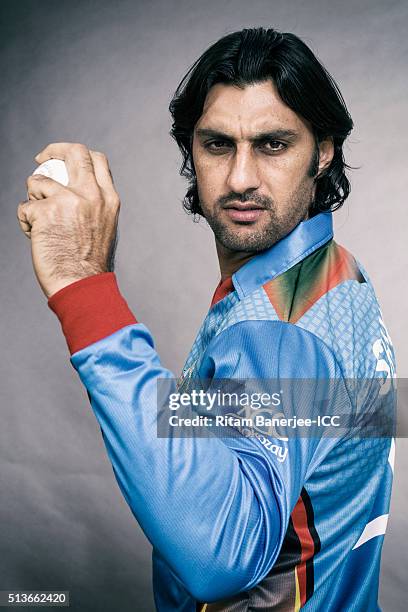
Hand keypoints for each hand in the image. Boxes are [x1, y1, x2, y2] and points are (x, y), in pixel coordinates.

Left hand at [17, 143, 119, 297]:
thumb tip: (71, 186)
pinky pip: (24, 207)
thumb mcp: (104, 226)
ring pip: (38, 181)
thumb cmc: (90, 264)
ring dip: (33, 198)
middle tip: (41, 161)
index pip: (97, 159)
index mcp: (108, 199)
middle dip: (53, 151)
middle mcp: (91, 195)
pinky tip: (34, 237)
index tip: (62, 160)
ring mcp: (68, 201)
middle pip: (73, 151)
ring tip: (39, 221)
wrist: (82, 285)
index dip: (76, 153)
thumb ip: (94, 204)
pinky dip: (25, 222)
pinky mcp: (45, 213)